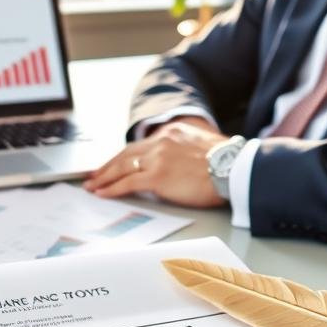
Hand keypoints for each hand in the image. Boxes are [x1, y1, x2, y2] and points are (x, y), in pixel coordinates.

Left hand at [84, 118, 228, 206]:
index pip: (139, 146)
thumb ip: (182, 152)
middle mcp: (161, 142)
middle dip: (107, 166)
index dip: (123, 156)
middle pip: (125, 154)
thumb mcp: (201, 147)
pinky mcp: (158, 176)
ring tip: (92, 186)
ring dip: (104, 178)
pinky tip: (103, 193)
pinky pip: (128, 183)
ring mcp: (158, 158)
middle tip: (93, 175)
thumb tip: (174, 168)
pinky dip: (112, 189)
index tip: (113, 164)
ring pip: (122, 167)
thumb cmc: (226, 163)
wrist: (234, 168)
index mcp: (171, 134)